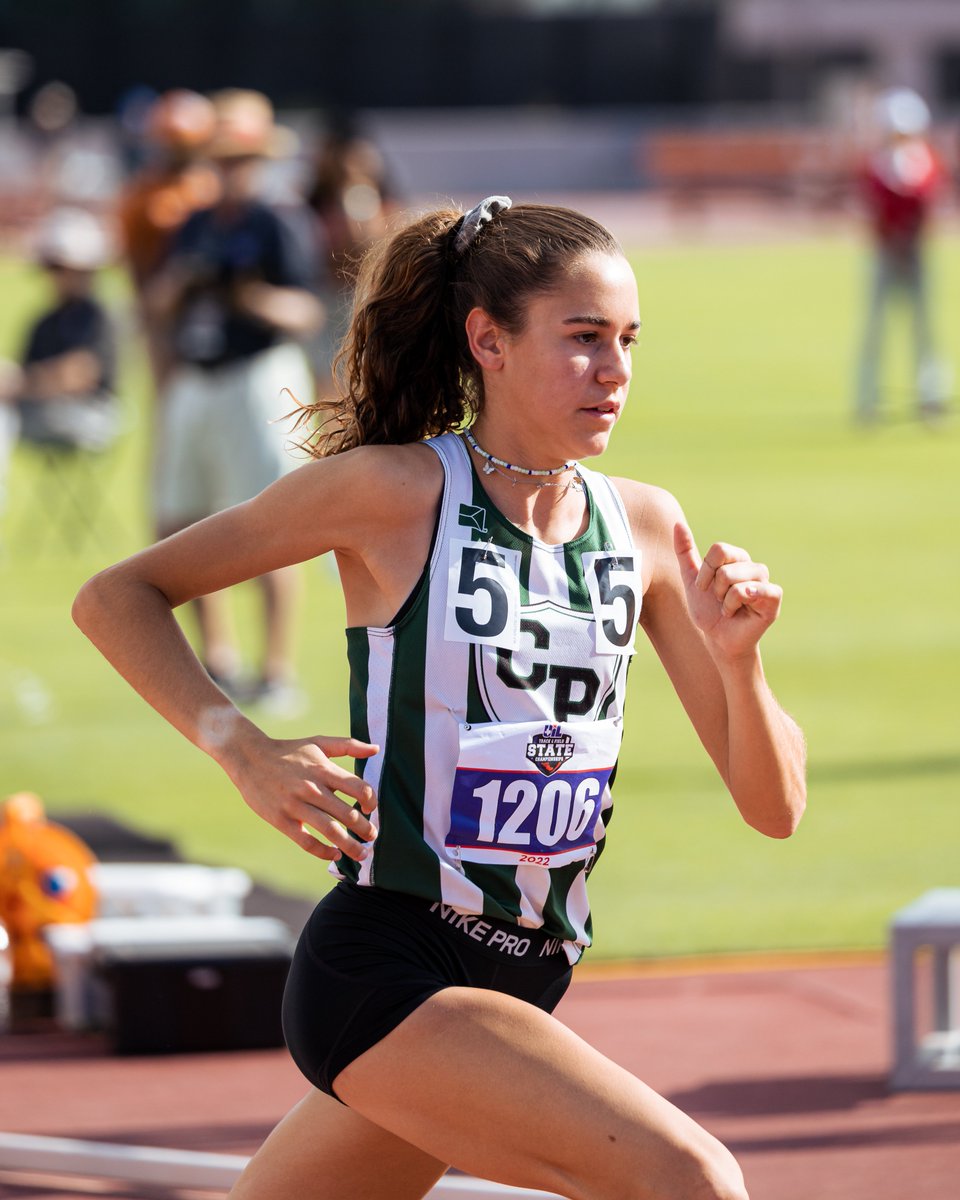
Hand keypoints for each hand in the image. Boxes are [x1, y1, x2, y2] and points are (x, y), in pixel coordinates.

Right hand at [224, 728, 379, 862]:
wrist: (250, 758)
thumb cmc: (289, 751)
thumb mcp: (318, 742)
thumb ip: (349, 745)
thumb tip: (376, 749)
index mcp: (324, 769)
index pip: (358, 788)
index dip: (371, 801)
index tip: (371, 809)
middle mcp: (312, 788)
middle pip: (348, 814)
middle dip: (365, 830)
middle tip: (373, 837)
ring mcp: (296, 805)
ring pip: (330, 831)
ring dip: (350, 846)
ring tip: (362, 854)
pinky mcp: (282, 820)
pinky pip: (307, 842)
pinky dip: (323, 851)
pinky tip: (334, 854)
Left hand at [673, 522, 781, 662]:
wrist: (718, 640)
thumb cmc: (708, 610)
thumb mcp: (691, 580)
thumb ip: (685, 552)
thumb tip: (677, 523)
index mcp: (737, 559)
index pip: (719, 549)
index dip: (705, 572)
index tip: (703, 588)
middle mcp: (753, 567)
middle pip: (726, 565)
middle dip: (714, 588)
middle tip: (720, 601)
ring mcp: (765, 582)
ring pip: (736, 579)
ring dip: (724, 600)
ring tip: (729, 608)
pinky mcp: (773, 598)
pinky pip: (752, 590)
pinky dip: (737, 602)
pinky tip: (739, 611)